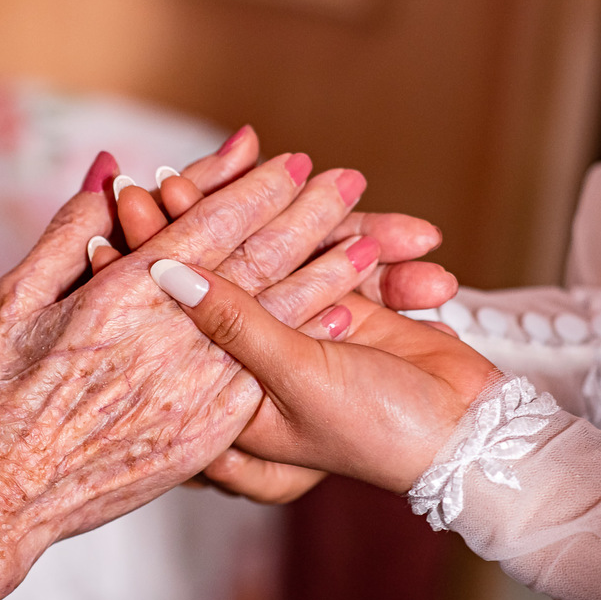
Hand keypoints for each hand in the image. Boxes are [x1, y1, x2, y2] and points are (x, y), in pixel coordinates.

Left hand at [96, 126, 460, 500]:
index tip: (128, 203)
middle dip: (206, 223)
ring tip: (263, 163)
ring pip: (280, 258)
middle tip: (173, 174)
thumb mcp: (294, 379)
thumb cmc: (376, 431)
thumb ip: (234, 324)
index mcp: (229, 397)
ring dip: (283, 212)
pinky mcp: (347, 306)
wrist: (471, 435)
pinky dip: (355, 231)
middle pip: (220, 280)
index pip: (176, 319)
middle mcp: (258, 360)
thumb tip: (164, 272)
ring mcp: (303, 328)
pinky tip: (331, 191)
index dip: (151, 260)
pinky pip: (338, 256)